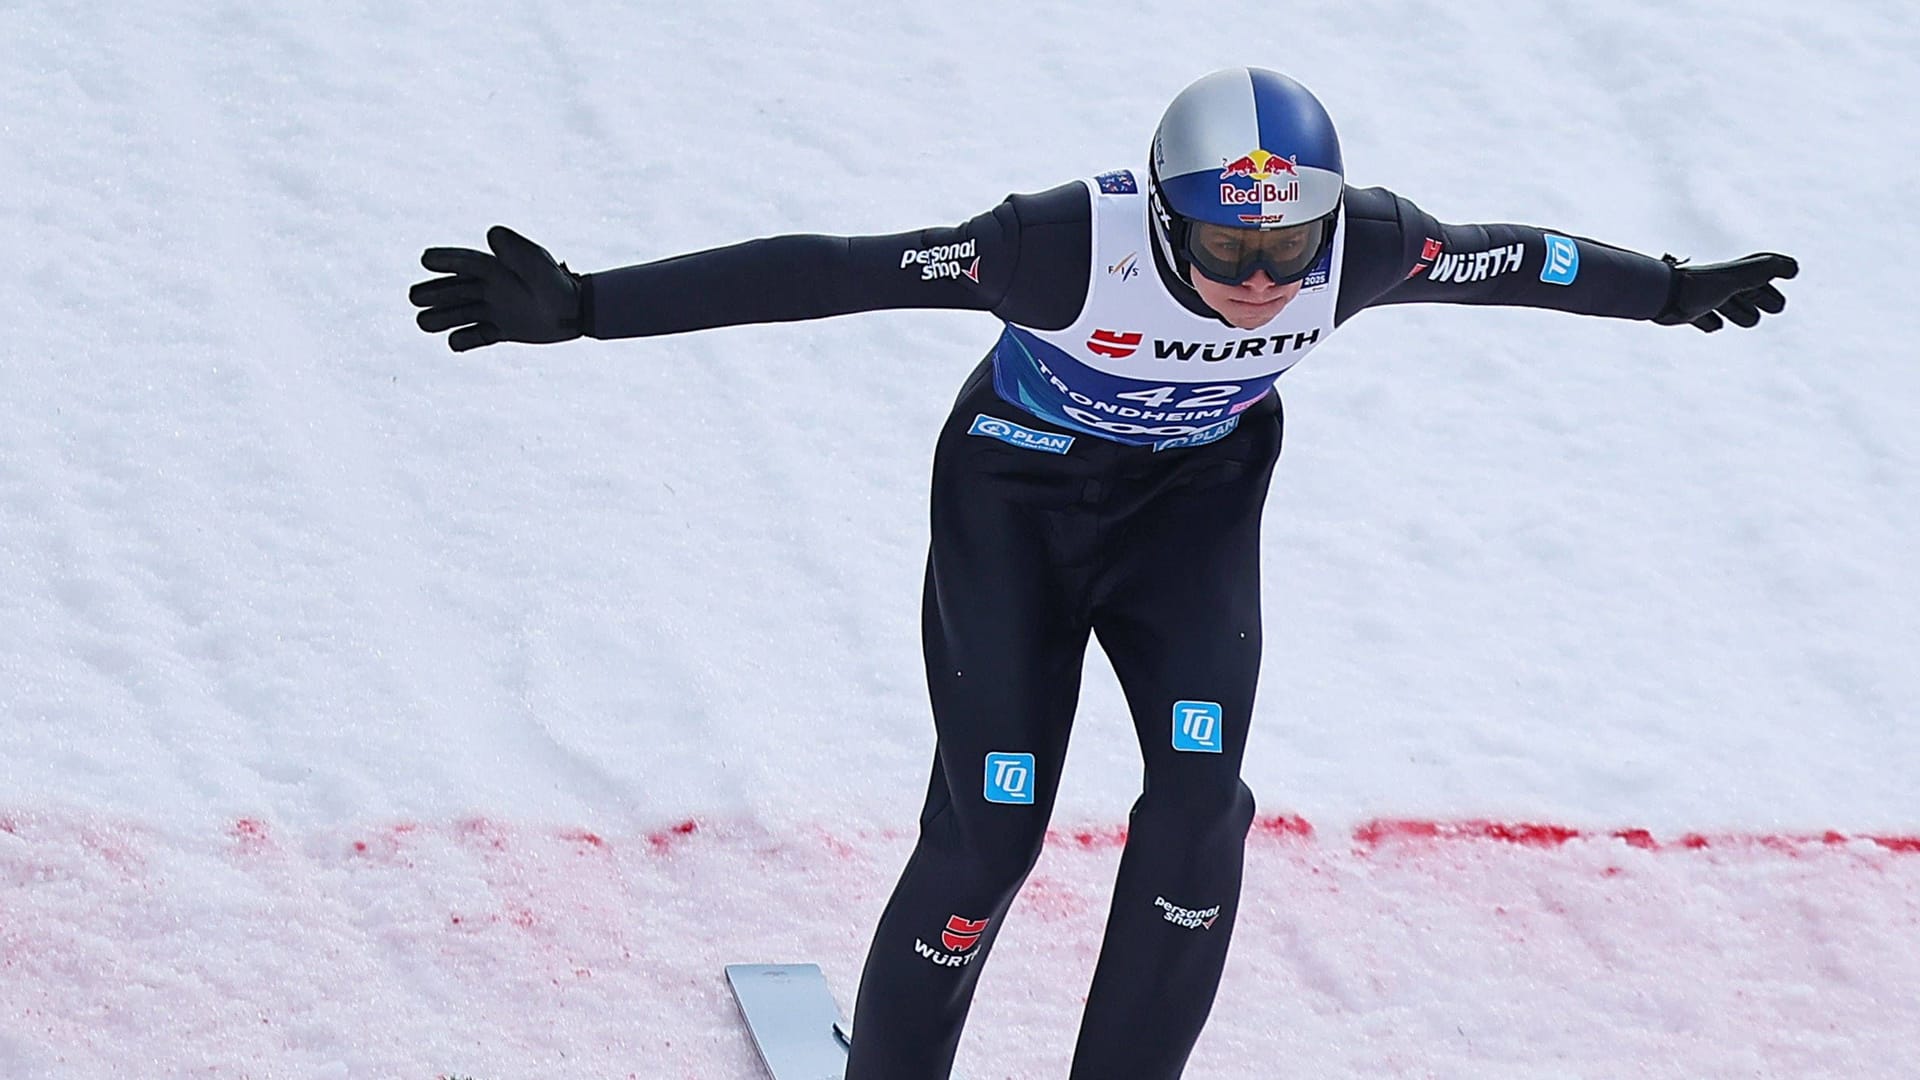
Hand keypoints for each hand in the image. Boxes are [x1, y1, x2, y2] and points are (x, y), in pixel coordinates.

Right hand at [410, 226, 583, 351]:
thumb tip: (492, 234)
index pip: (464, 262)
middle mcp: (492, 287)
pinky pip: (478, 335)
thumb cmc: (557, 284)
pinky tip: (455, 343)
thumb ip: (516, 251)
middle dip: (434, 293)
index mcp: (496, 268)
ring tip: (422, 323)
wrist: (578, 312)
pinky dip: (466, 340)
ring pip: (461, 313)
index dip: (445, 260)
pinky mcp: (503, 329)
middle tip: (414, 297)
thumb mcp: (537, 265)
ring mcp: (496, 309)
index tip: (425, 259)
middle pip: (455, 289)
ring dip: (441, 317)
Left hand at [1654, 252, 1797, 332]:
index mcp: (1739, 273)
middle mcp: (1725, 283)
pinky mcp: (1693, 313)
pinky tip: (1711, 324)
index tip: (1774, 284)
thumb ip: (1767, 270)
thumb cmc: (1701, 285)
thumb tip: (1794, 268)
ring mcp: (1709, 298)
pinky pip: (1709, 322)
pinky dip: (1710, 323)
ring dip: (1739, 313)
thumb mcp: (1739, 277)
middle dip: (1761, 300)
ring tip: (1737, 312)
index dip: (1773, 286)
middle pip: (1754, 296)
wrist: (1662, 296)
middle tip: (1767, 304)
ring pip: (1735, 310)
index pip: (1767, 277)